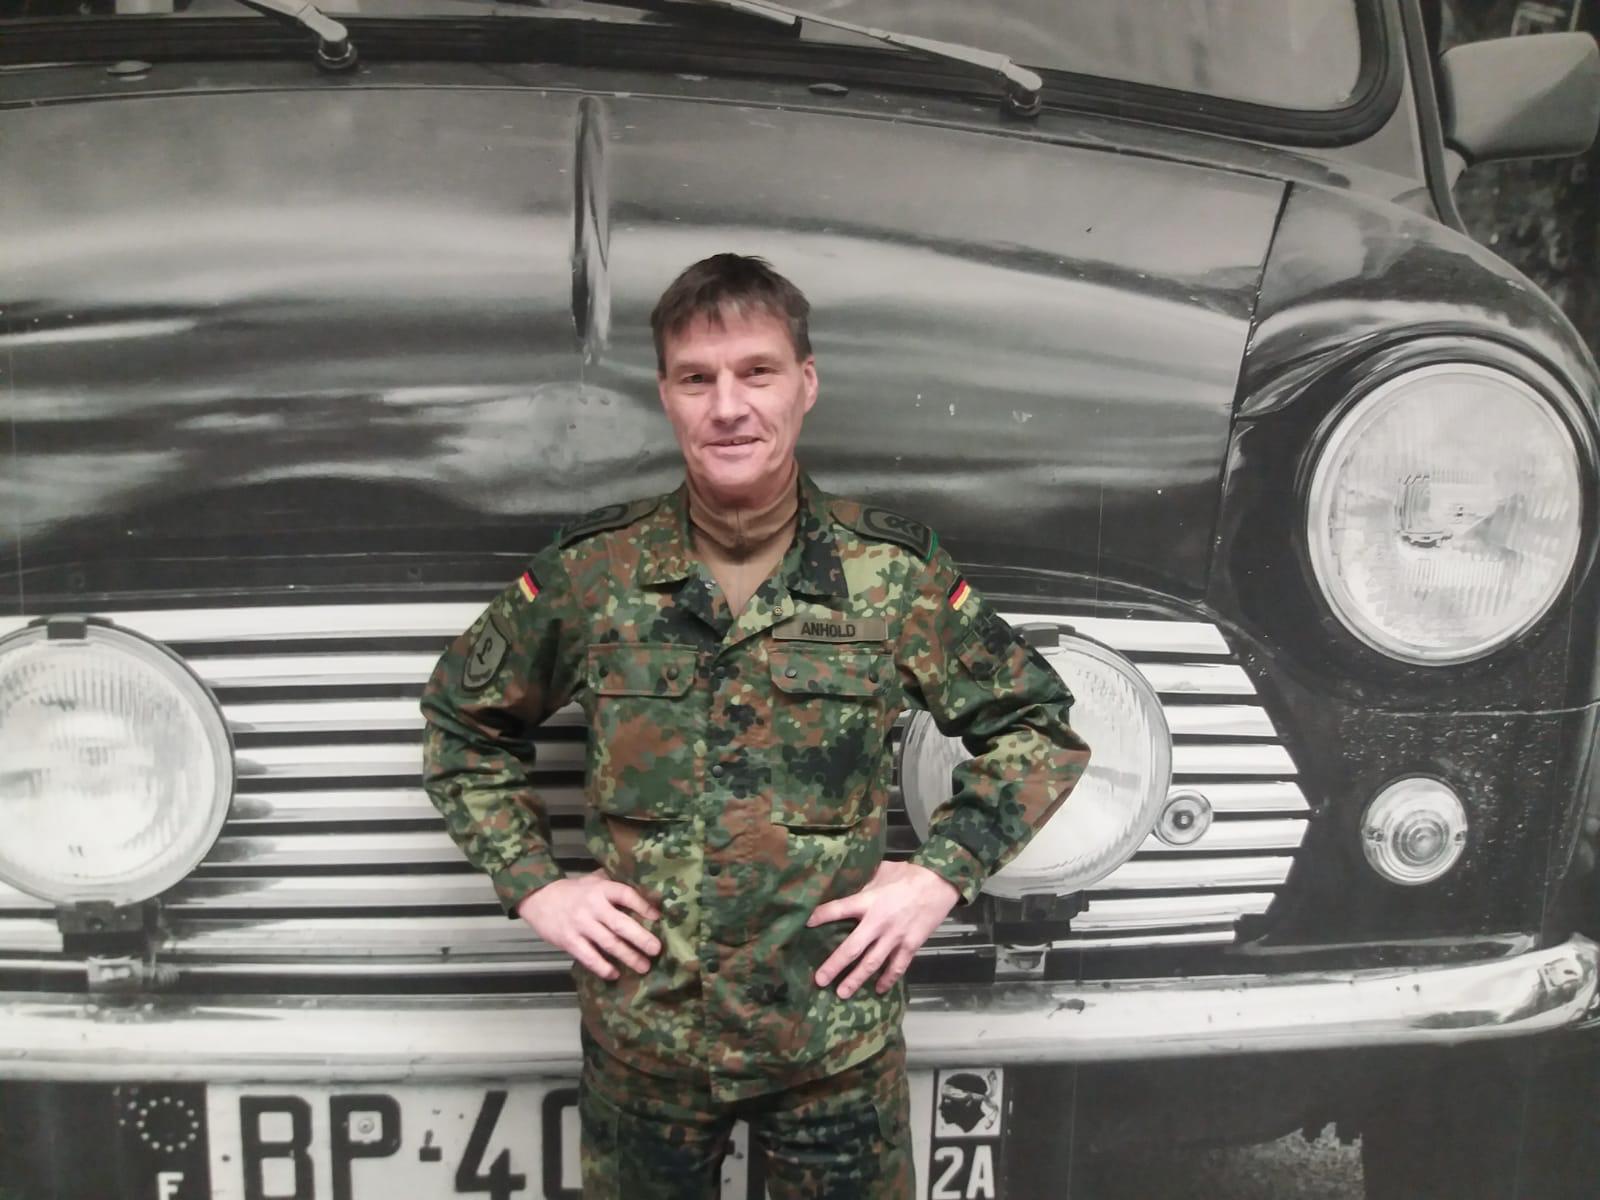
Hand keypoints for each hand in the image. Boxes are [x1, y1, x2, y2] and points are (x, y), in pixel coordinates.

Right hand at [515, 873, 660, 979]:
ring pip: (608, 943)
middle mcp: (592, 906)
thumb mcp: (593, 880)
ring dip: (628, 956)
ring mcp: (580, 925)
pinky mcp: (569, 941)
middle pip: (621, 924)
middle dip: (641, 938)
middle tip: (656, 949)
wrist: (538, 897)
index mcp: (601, 889)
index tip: (658, 918)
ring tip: (644, 966)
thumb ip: (614, 885)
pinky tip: (614, 974)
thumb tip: (645, 892)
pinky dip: (602, 967)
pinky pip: (589, 957)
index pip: (626, 895)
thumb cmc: (573, 891)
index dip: (643, 906)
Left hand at [807, 861, 959, 997]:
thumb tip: (848, 885)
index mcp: (869, 900)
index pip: (838, 909)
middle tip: (820, 980)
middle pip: (852, 948)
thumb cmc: (909, 873)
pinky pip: (897, 966)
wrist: (940, 882)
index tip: (805, 924)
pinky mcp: (911, 945)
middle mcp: (879, 922)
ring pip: (872, 963)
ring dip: (856, 979)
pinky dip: (888, 979)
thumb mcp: (882, 871)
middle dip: (835, 965)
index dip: (821, 916)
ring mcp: (895, 937)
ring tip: (842, 993)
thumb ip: (864, 884)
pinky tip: (879, 989)